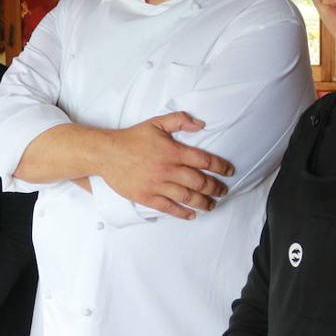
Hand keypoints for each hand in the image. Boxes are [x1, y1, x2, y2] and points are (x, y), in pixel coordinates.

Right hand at [101, 112, 233, 219]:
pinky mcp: (147, 197)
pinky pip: (169, 208)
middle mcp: (168, 169)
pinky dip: (183, 213)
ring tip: (212, 205)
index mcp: (173, 151)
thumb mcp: (157, 123)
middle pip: (200, 182)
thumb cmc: (132, 138)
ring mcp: (158, 185)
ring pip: (187, 197)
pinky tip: (192, 215)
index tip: (229, 172)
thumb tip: (201, 124)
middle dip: (216, 188)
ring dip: (203, 203)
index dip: (221, 167)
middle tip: (223, 191)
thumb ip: (180, 120)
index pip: (204, 161)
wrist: (106, 153)